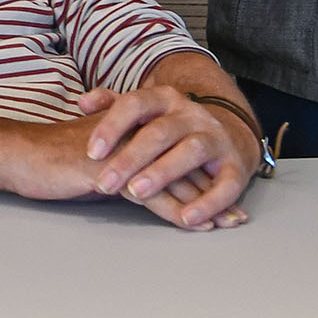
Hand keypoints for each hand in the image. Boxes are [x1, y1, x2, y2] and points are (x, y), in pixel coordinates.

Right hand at [0, 93, 254, 230]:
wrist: (19, 155)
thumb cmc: (50, 159)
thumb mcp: (93, 157)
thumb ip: (121, 164)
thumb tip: (140, 184)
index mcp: (130, 128)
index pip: (175, 152)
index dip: (201, 176)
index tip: (225, 197)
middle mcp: (131, 134)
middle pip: (183, 164)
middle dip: (212, 192)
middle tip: (237, 215)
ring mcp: (120, 150)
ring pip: (173, 179)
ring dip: (202, 204)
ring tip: (226, 224)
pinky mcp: (108, 170)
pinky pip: (150, 194)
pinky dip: (175, 211)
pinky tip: (192, 225)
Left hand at [74, 84, 257, 229]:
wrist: (230, 134)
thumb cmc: (172, 128)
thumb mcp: (144, 112)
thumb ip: (112, 105)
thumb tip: (82, 103)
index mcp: (164, 99)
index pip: (134, 104)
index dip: (112, 126)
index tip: (92, 151)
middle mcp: (191, 114)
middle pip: (159, 132)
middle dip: (130, 159)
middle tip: (106, 183)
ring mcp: (215, 138)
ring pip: (189, 152)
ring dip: (162, 173)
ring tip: (137, 193)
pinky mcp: (236, 166)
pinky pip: (226, 185)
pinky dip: (208, 202)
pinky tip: (187, 219)